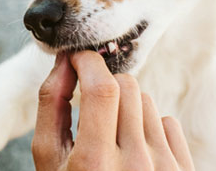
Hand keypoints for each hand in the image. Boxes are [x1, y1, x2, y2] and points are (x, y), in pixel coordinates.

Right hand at [32, 51, 194, 170]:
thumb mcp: (48, 159)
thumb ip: (51, 107)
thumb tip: (64, 61)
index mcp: (95, 163)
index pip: (103, 88)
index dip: (89, 62)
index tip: (78, 57)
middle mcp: (135, 166)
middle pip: (126, 87)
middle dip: (103, 84)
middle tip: (89, 103)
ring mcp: (164, 170)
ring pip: (146, 102)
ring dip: (124, 107)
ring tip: (109, 136)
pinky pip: (167, 122)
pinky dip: (147, 128)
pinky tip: (132, 151)